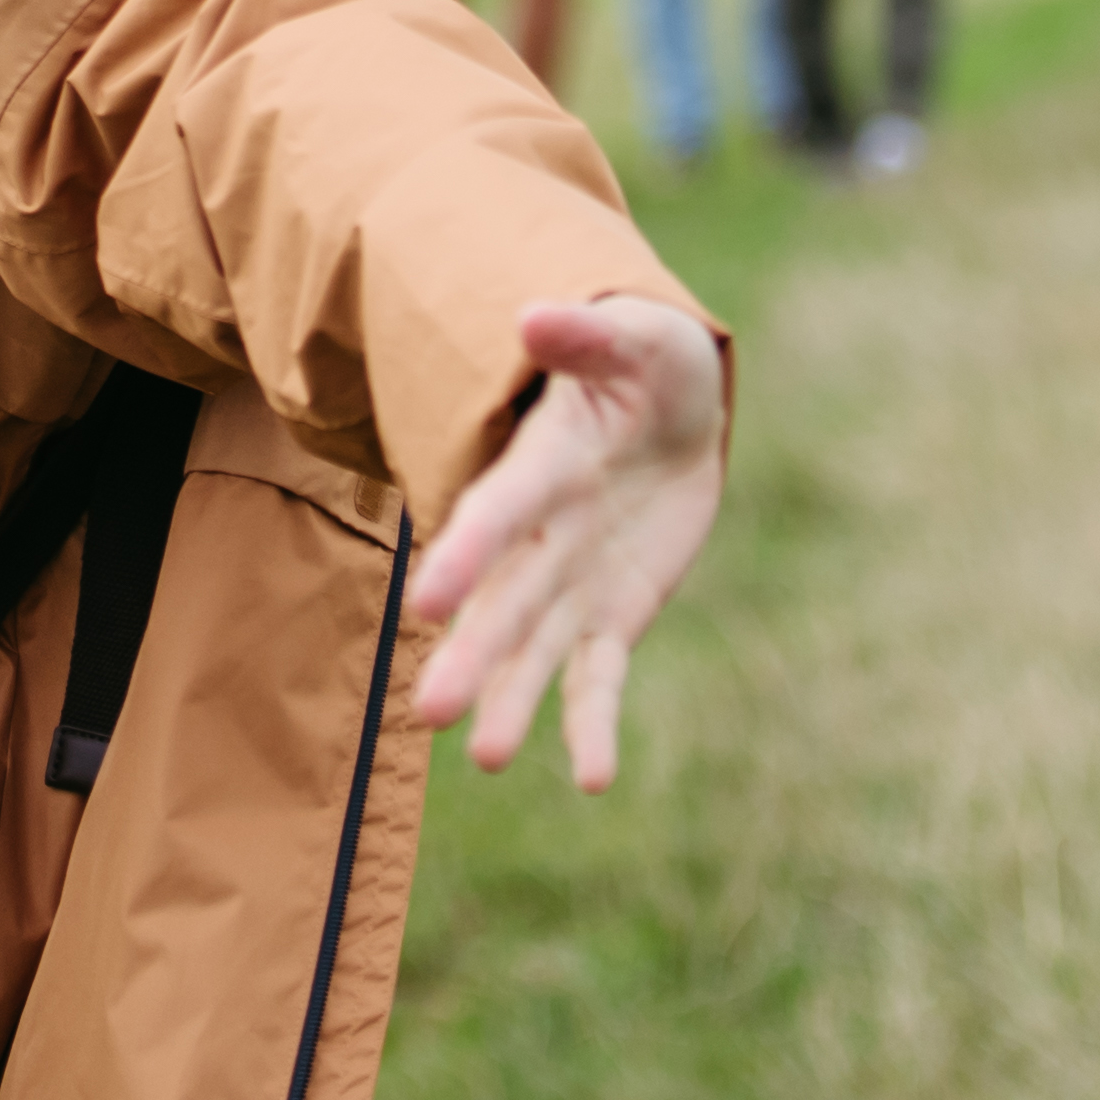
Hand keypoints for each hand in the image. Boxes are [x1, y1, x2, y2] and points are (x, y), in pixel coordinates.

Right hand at [410, 295, 727, 789]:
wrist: (670, 408)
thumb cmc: (647, 361)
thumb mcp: (635, 339)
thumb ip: (587, 338)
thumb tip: (533, 319)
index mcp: (541, 464)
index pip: (499, 512)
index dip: (466, 552)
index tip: (428, 601)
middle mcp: (544, 536)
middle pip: (502, 600)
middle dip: (472, 654)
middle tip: (430, 714)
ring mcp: (573, 583)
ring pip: (535, 650)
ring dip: (511, 701)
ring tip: (488, 758)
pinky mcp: (611, 618)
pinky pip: (597, 678)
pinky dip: (593, 726)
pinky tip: (594, 780)